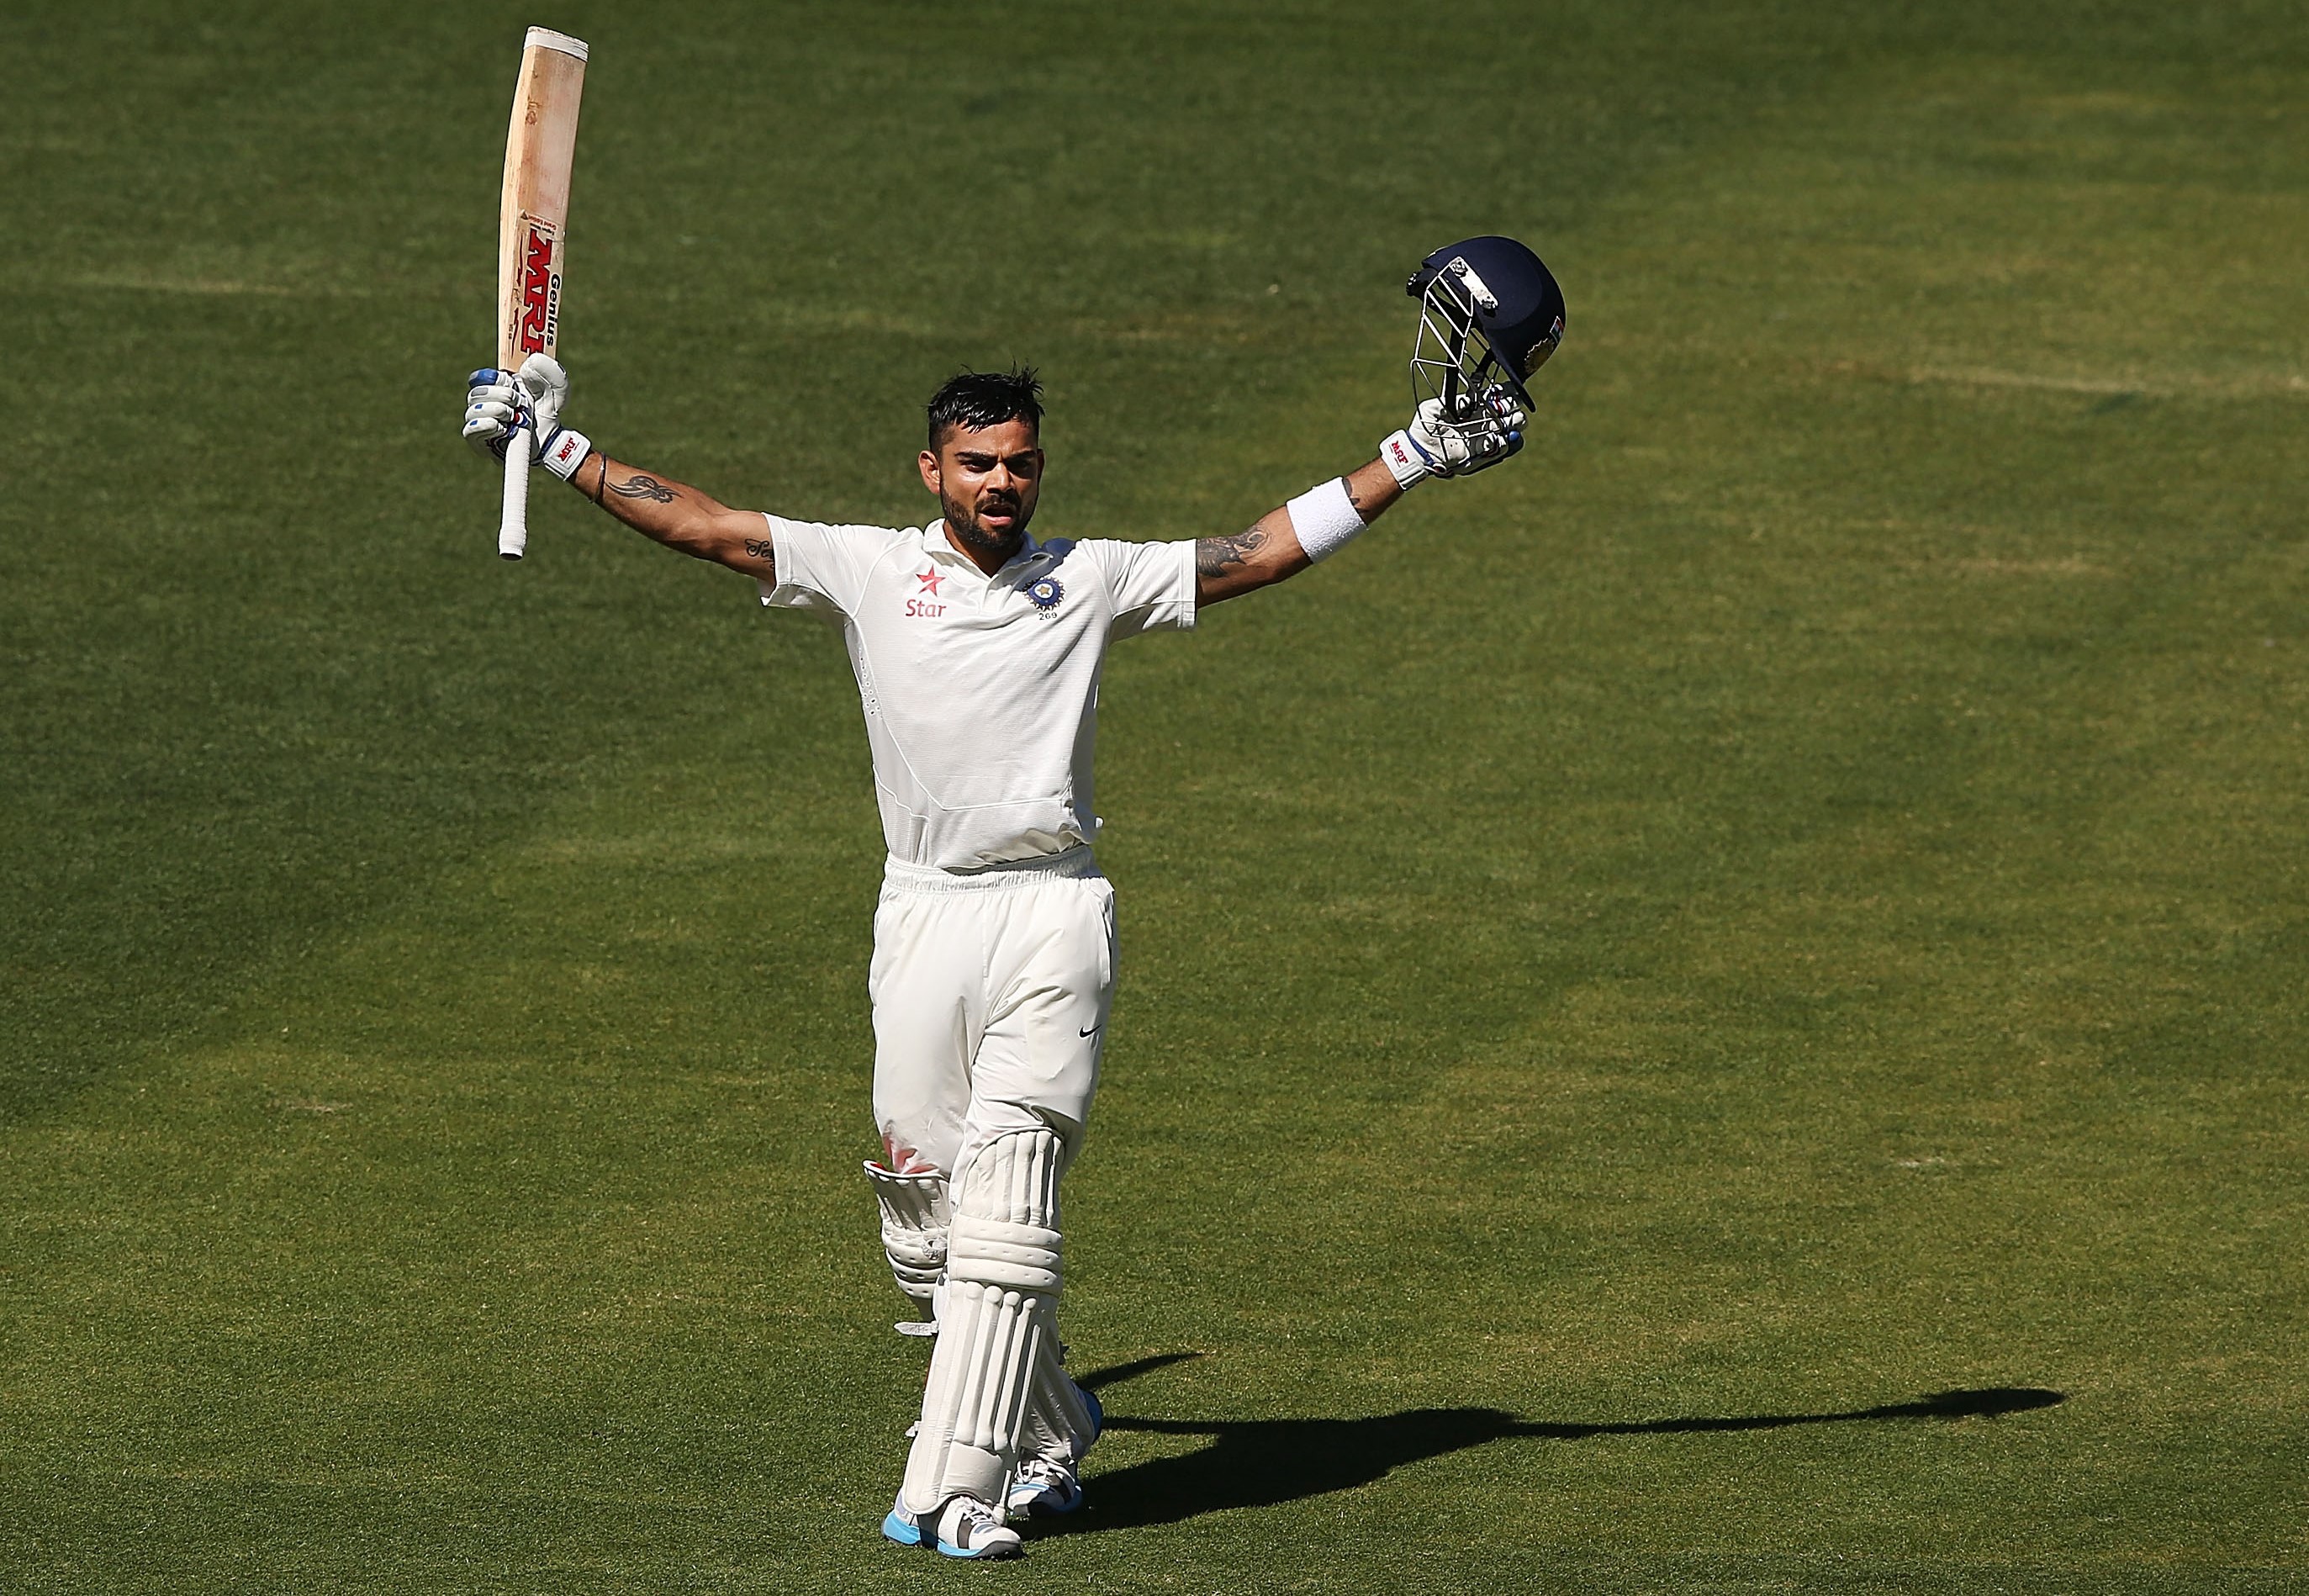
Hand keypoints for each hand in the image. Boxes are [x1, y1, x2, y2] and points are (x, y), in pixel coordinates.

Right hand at [460, 355, 588, 477]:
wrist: (553, 440)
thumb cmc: (549, 411)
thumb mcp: (556, 387)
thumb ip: (549, 370)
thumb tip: (528, 365)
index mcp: (498, 387)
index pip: (478, 378)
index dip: (492, 378)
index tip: (509, 381)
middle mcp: (486, 404)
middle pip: (475, 394)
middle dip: (500, 395)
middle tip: (519, 402)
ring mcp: (482, 424)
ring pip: (473, 412)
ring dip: (496, 411)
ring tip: (515, 417)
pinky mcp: (480, 444)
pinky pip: (469, 432)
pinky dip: (485, 426)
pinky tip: (502, 427)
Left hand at [1379, 388, 1526, 487]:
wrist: (1421, 451)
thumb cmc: (1424, 426)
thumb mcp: (1434, 408)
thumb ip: (1453, 400)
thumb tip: (1473, 395)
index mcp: (1473, 404)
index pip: (1495, 394)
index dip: (1505, 391)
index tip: (1506, 390)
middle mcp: (1482, 418)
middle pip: (1509, 408)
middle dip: (1513, 405)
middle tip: (1506, 408)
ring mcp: (1484, 434)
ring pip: (1511, 426)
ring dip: (1514, 423)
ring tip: (1506, 423)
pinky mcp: (1482, 451)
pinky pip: (1500, 447)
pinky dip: (1504, 443)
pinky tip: (1499, 438)